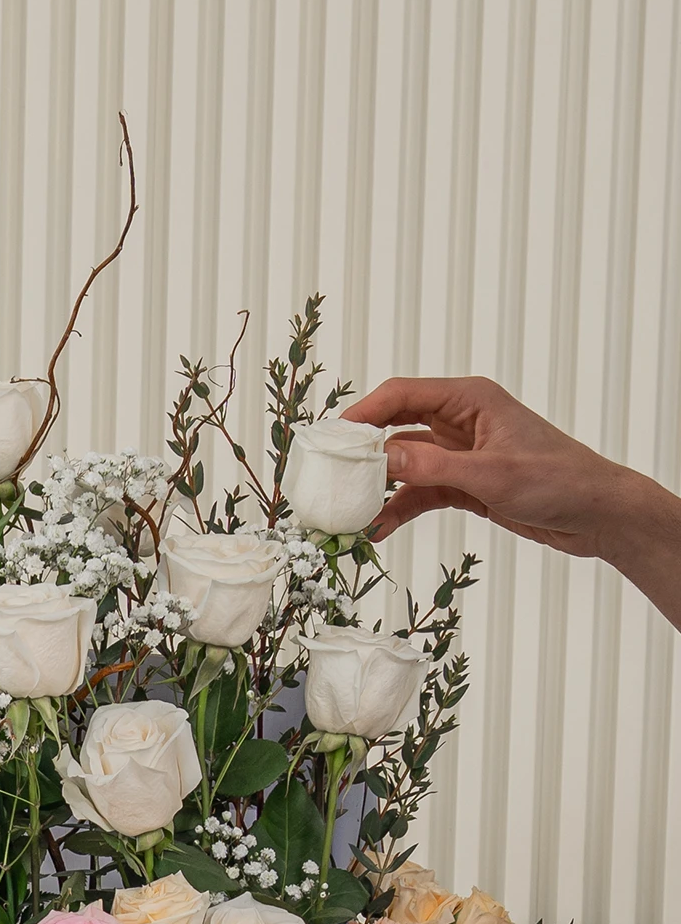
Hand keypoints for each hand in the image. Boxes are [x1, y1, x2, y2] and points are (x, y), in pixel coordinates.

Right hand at [343, 376, 628, 551]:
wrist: (596, 513)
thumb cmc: (558, 480)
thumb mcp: (490, 474)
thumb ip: (432, 467)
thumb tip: (379, 460)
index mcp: (469, 399)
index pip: (401, 394)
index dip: (362, 414)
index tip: (331, 439)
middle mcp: (459, 420)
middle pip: (393, 426)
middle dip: (361, 451)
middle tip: (328, 476)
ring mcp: (458, 452)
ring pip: (401, 464)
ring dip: (377, 487)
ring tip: (347, 510)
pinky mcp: (461, 482)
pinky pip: (417, 492)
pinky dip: (396, 509)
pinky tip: (377, 529)